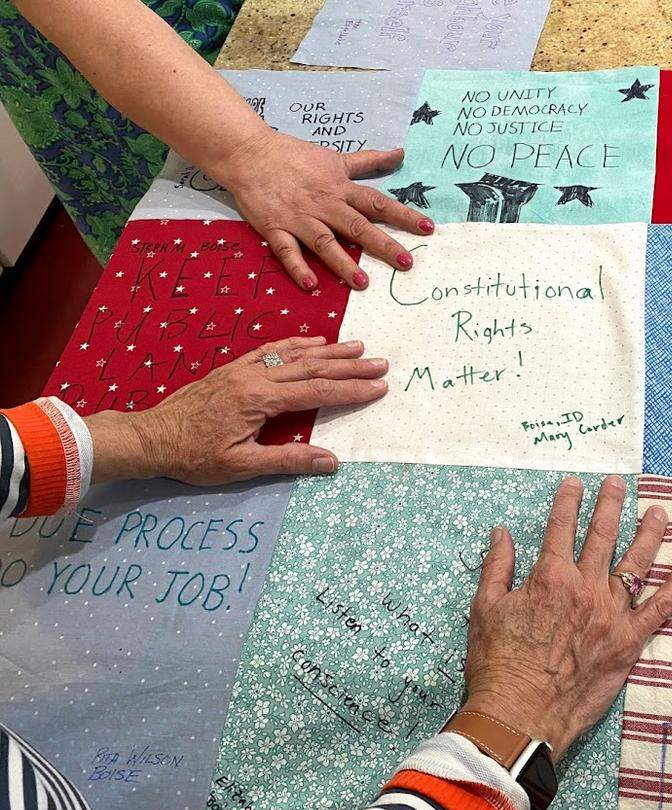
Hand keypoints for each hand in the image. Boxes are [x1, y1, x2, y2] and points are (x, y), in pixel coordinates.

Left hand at [85, 337, 386, 485]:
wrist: (150, 438)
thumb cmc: (193, 456)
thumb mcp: (241, 466)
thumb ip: (289, 461)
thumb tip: (332, 462)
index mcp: (259, 400)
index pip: (317, 393)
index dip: (351, 390)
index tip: (378, 388)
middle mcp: (255, 377)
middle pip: (312, 367)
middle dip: (349, 366)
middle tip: (381, 363)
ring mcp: (244, 369)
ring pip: (295, 355)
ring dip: (329, 350)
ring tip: (357, 346)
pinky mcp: (234, 369)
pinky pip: (272, 350)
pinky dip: (297, 344)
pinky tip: (314, 341)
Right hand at [214, 129, 433, 290]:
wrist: (247, 152)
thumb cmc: (293, 155)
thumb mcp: (335, 157)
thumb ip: (369, 161)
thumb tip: (401, 153)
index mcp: (340, 188)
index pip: (378, 203)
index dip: (404, 216)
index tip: (427, 228)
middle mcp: (324, 204)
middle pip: (358, 226)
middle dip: (383, 245)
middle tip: (406, 263)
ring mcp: (299, 217)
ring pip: (325, 242)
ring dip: (343, 263)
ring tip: (363, 283)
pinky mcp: (274, 227)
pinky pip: (287, 251)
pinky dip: (298, 267)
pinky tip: (311, 285)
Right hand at [462, 475, 671, 759]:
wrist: (520, 713)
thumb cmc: (498, 663)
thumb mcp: (485, 608)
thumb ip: (497, 567)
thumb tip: (502, 533)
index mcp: (549, 577)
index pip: (562, 527)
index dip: (569, 501)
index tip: (575, 483)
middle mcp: (585, 588)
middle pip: (603, 536)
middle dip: (611, 505)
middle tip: (619, 484)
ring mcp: (610, 614)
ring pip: (636, 564)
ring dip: (649, 534)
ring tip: (659, 513)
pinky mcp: (629, 642)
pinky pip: (660, 609)